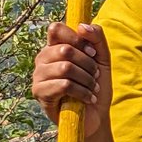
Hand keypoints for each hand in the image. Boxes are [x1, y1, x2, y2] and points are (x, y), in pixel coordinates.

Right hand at [31, 22, 110, 136]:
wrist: (96, 115)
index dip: (77, 39)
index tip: (92, 53)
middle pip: (65, 50)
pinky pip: (64, 85)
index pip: (56, 29)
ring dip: (87, 79)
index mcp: (54, 47)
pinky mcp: (40, 93)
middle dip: (88, 64)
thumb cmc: (96, 85)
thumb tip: (82, 26)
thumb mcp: (102, 58)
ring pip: (65, 68)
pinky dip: (83, 92)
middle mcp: (42, 59)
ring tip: (92, 88)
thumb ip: (96, 38)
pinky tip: (88, 98)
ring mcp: (38, 76)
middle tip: (94, 76)